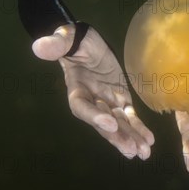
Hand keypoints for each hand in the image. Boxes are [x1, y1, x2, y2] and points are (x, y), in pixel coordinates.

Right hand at [32, 25, 153, 159]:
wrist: (86, 41)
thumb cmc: (75, 38)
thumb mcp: (67, 37)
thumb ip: (57, 44)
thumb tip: (39, 47)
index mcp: (76, 88)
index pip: (82, 107)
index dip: (95, 116)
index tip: (110, 124)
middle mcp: (90, 100)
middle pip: (102, 122)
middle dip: (116, 136)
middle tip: (130, 149)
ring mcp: (105, 101)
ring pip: (118, 123)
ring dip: (130, 138)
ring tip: (144, 153)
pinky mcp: (119, 98)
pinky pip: (129, 116)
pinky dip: (138, 128)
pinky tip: (149, 141)